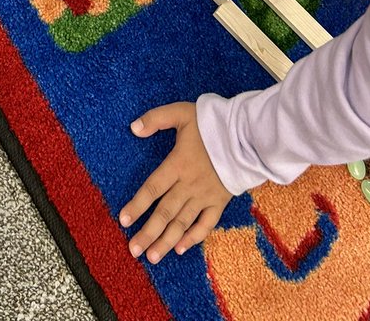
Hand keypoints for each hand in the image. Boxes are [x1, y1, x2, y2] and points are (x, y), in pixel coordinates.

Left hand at [120, 102, 231, 261]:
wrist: (246, 135)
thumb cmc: (211, 123)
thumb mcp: (181, 113)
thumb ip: (156, 119)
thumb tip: (133, 128)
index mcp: (177, 164)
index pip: (153, 188)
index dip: (137, 205)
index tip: (123, 220)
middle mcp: (189, 185)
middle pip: (165, 212)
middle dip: (148, 233)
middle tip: (134, 250)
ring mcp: (205, 196)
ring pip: (183, 222)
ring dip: (166, 240)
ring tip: (152, 257)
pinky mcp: (219, 202)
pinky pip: (206, 224)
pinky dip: (194, 237)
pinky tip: (180, 248)